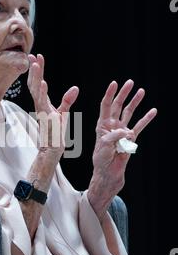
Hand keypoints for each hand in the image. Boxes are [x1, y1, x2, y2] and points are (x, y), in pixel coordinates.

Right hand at [27, 53, 78, 152]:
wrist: (52, 149)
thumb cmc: (56, 133)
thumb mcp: (63, 113)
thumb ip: (67, 100)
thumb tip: (75, 88)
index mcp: (43, 102)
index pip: (39, 82)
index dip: (38, 70)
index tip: (37, 57)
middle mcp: (40, 105)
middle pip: (34, 83)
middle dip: (33, 69)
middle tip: (32, 55)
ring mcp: (41, 110)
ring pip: (35, 90)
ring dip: (35, 77)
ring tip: (35, 64)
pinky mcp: (45, 117)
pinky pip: (42, 103)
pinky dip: (42, 93)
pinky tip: (43, 83)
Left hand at [89, 80, 156, 210]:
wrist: (108, 172)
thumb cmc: (101, 159)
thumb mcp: (104, 146)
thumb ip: (115, 136)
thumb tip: (128, 131)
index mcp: (102, 125)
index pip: (106, 105)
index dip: (110, 94)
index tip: (115, 83)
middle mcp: (112, 125)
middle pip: (119, 105)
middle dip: (124, 94)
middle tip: (130, 82)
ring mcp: (122, 130)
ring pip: (130, 113)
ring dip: (135, 102)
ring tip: (142, 91)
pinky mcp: (131, 138)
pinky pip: (140, 126)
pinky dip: (146, 118)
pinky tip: (153, 111)